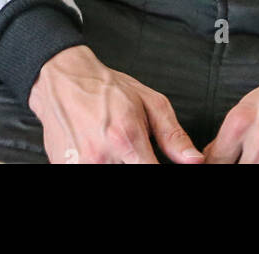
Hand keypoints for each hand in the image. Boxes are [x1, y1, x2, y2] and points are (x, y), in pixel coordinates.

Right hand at [28, 45, 204, 164]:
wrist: (62, 81)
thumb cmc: (107, 89)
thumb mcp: (150, 103)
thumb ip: (174, 136)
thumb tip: (196, 161)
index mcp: (126, 139)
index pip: (153, 174)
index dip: (163, 173)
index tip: (156, 161)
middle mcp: (101, 158)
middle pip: (132, 177)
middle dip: (139, 165)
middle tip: (135, 153)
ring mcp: (80, 167)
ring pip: (112, 177)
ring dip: (118, 165)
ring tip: (117, 151)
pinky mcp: (65, 170)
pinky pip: (90, 174)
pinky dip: (100, 165)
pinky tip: (101, 154)